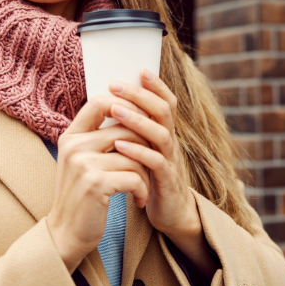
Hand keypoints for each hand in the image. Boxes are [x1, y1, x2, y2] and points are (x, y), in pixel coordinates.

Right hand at [46, 95, 151, 271]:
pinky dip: (142, 190)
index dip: (125, 105)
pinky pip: (135, 176)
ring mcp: (83, 164)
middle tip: (151, 163)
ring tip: (143, 187)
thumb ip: (98, 139)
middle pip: (125, 127)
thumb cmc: (82, 197)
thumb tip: (132, 113)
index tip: (141, 121)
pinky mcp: (96, 183)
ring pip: (134, 153)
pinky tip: (138, 200)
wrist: (66, 234)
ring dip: (146, 173)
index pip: (99, 102)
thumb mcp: (82, 162)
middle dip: (145, 146)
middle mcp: (74, 146)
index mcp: (71, 136)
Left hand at [109, 70, 216, 277]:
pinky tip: (120, 145)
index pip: (166, 103)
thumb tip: (113, 106)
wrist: (172, 216)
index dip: (156, 86)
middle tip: (116, 84)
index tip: (139, 69)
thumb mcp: (146, 151)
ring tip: (115, 109)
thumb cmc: (153, 180)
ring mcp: (171, 162)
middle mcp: (172, 143)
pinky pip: (155, 163)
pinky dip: (138, 152)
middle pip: (163, 111)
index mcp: (166, 134)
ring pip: (160, 134)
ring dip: (137, 120)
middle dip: (140, 95)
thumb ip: (136, 131)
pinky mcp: (167, 182)